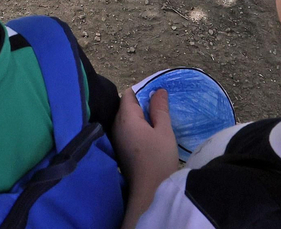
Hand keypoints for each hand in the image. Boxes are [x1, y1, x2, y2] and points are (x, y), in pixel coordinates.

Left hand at [114, 89, 180, 228]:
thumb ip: (160, 109)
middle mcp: (116, 125)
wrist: (149, 191)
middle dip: (142, 103)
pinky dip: (137, 127)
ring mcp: (116, 138)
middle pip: (126, 105)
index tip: (158, 94)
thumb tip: (158, 90)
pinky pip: (126, 130)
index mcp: (125, 118)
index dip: (143, 90)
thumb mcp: (164, 131)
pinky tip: (150, 133)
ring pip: (126, 118)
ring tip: (158, 119)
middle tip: (161, 107)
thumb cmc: (159, 158)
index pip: (129, 94)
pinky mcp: (120, 148)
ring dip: (140, 116)